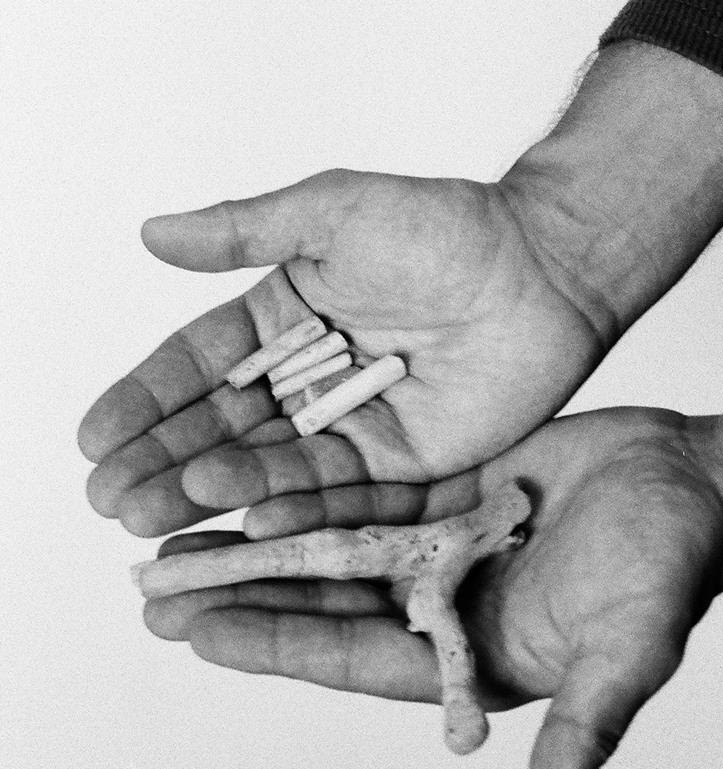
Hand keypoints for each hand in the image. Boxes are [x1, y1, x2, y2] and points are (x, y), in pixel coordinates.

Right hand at [79, 170, 603, 536]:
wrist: (544, 268)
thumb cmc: (444, 228)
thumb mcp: (331, 214)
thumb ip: (244, 234)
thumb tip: (150, 235)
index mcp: (289, 317)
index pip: (202, 366)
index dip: (146, 401)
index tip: (92, 436)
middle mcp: (315, 377)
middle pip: (226, 426)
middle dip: (164, 461)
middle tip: (109, 498)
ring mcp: (356, 424)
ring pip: (271, 463)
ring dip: (210, 488)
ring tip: (149, 512)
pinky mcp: (404, 462)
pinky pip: (339, 488)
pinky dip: (289, 501)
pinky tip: (239, 515)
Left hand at [142, 407, 722, 768]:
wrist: (692, 483)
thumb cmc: (670, 566)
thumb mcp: (629, 648)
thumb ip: (589, 727)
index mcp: (473, 654)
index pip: (352, 658)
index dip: (276, 647)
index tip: (198, 633)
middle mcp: (446, 604)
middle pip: (325, 604)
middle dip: (244, 599)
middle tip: (159, 587)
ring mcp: (444, 545)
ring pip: (334, 546)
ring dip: (264, 543)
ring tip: (188, 536)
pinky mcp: (450, 493)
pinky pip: (369, 491)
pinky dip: (314, 489)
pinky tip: (261, 482)